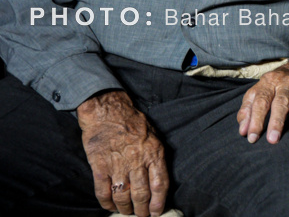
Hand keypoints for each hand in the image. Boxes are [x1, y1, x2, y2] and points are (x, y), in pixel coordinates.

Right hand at [77, 90, 168, 215]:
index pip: (160, 184)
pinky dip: (106, 203)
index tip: (158, 212)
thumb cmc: (132, 122)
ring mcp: (117, 165)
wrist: (107, 112)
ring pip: (123, 196)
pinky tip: (110, 207)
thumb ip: (156, 156)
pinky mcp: (100, 166)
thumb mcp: (153, 135)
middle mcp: (137, 161)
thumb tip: (160, 178)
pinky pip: (103, 191)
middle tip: (142, 216)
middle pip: (141, 194)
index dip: (159, 202)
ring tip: (127, 213)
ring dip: (125, 208)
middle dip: (142, 210)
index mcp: (154, 153)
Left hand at [237, 39, 288, 144]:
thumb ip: (248, 109)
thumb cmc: (276, 84)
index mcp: (269, 83)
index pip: (261, 101)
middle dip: (277, 121)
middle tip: (273, 139)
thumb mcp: (259, 90)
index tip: (251, 137)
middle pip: (282, 102)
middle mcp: (287, 85)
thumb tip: (243, 131)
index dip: (255, 119)